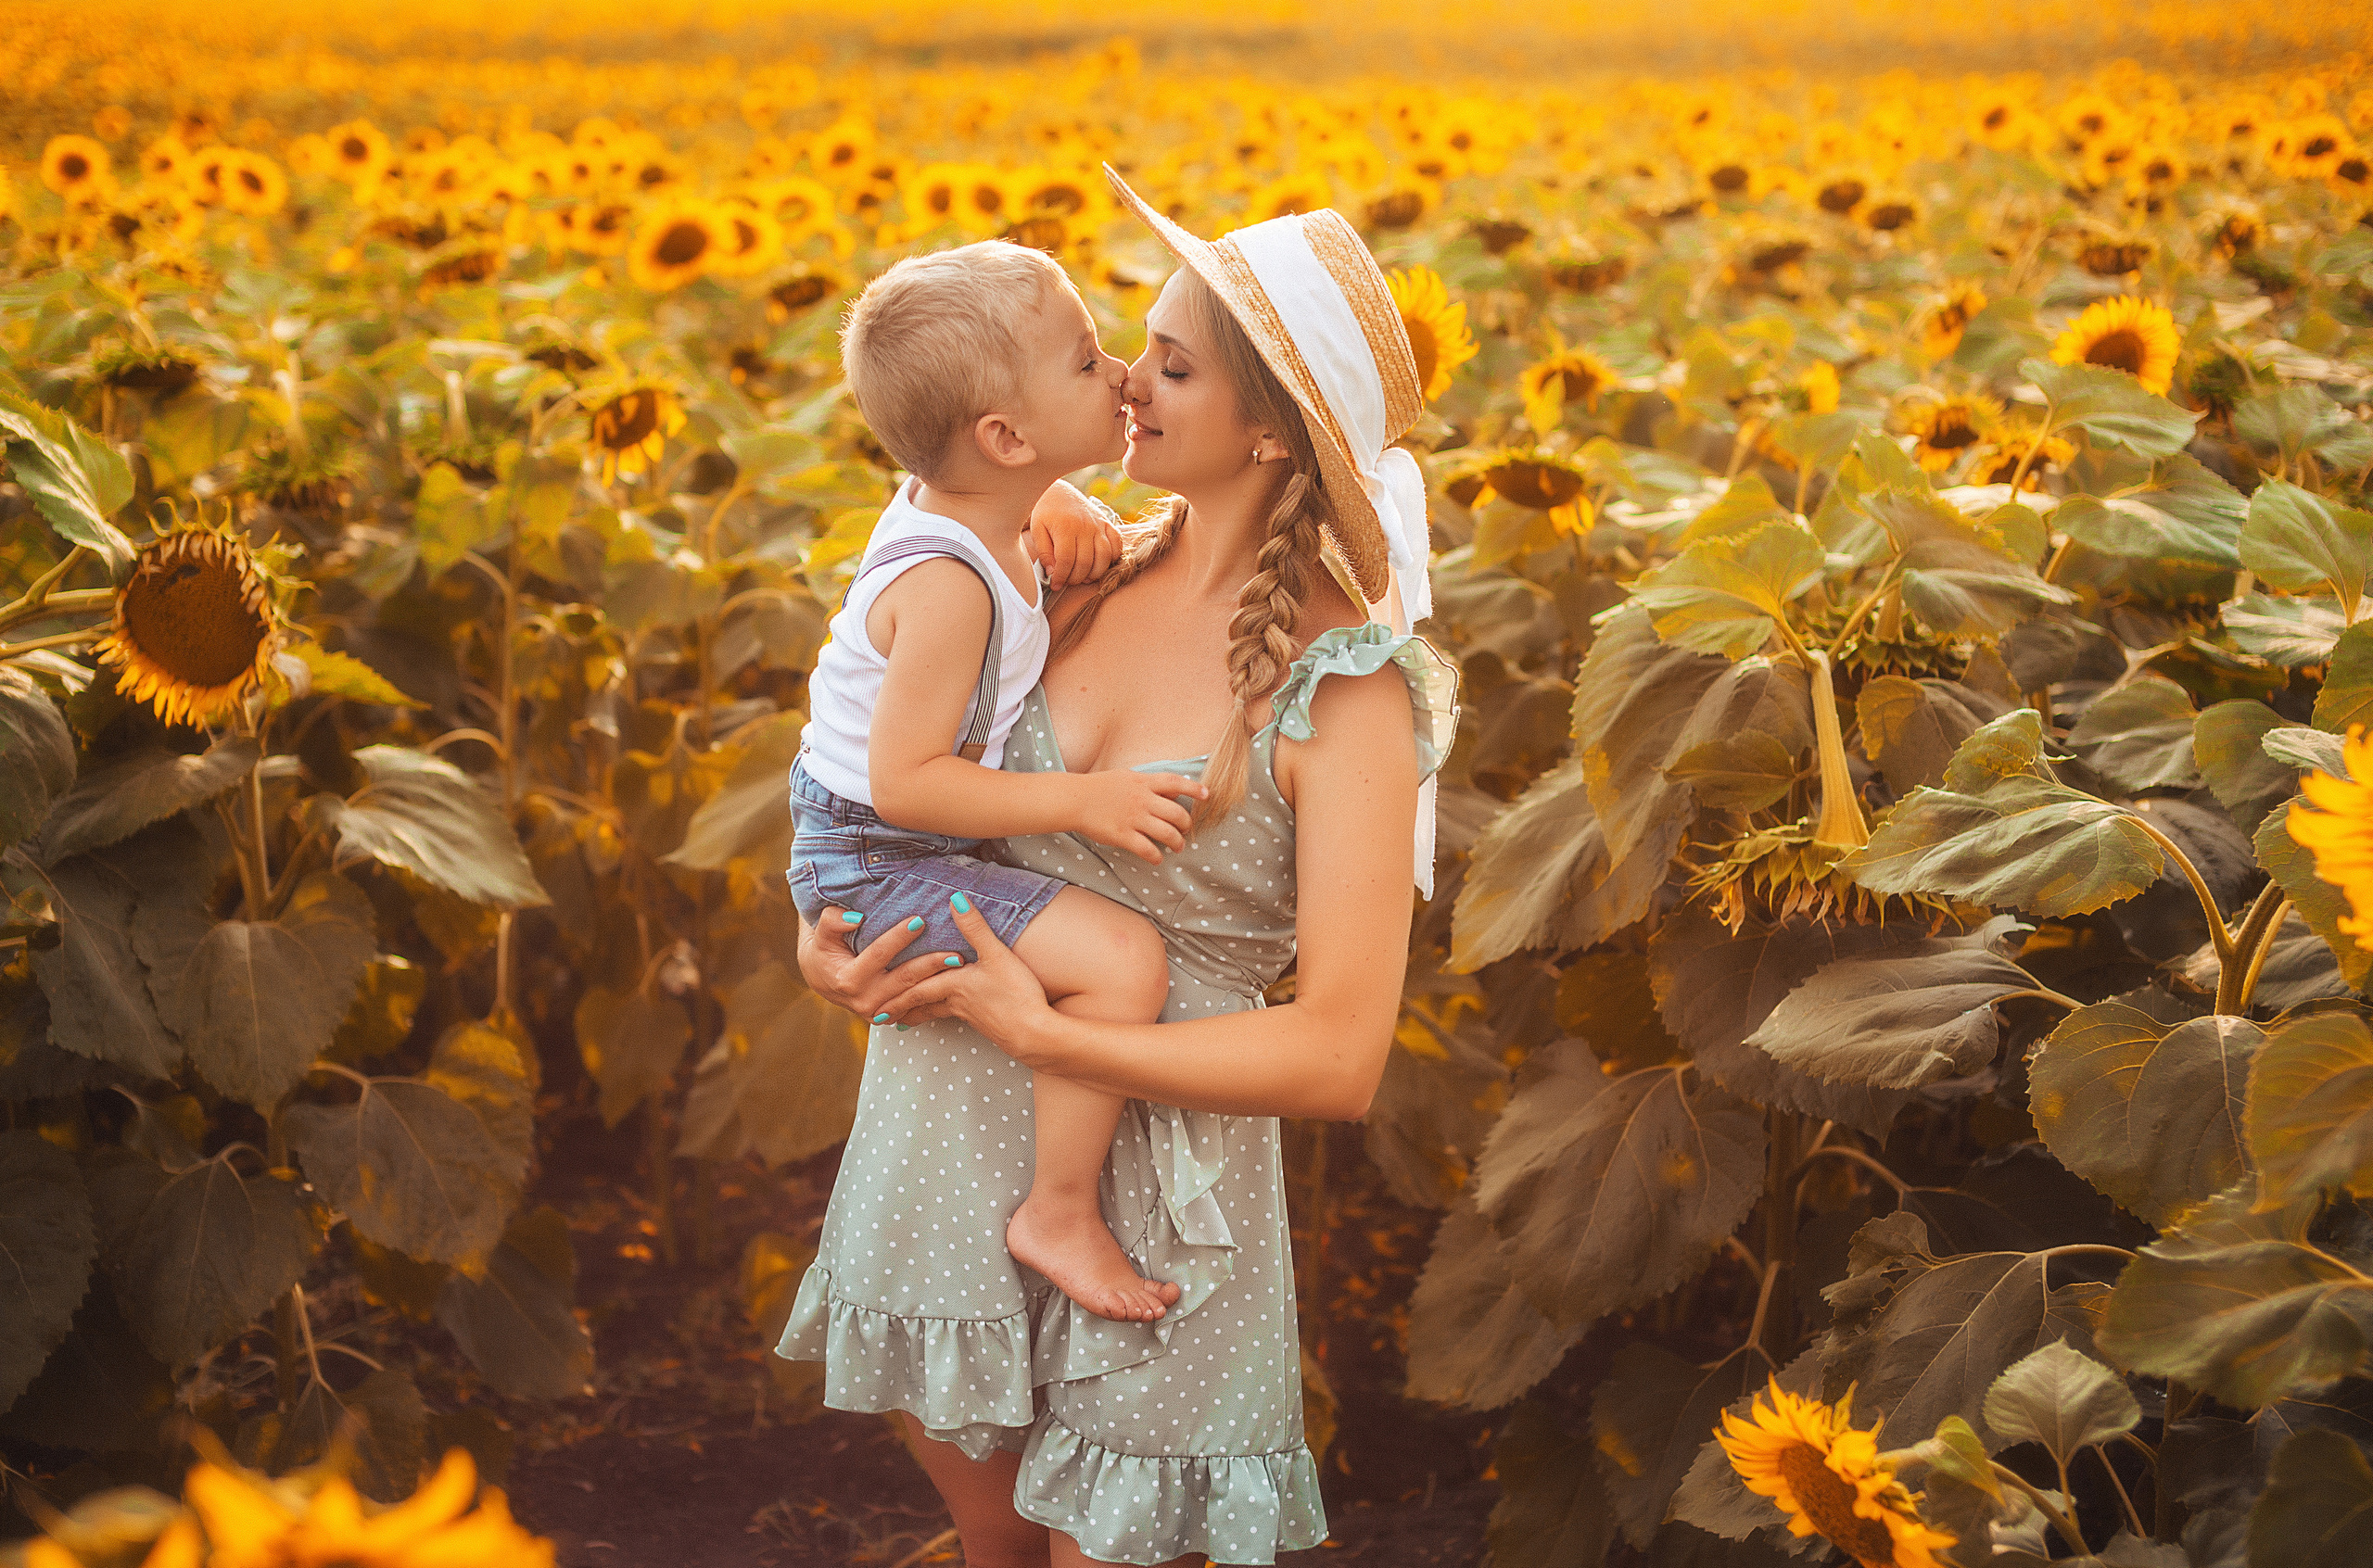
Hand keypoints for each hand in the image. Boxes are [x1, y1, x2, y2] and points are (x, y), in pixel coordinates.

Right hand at [796, 906, 960, 1021]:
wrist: (821, 977)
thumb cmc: (822, 950)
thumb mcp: (820, 934)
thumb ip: (832, 922)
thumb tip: (855, 917)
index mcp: (848, 981)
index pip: (879, 954)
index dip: (898, 937)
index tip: (919, 921)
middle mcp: (864, 1001)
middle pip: (904, 979)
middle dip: (931, 965)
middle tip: (956, 952)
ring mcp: (878, 1013)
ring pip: (915, 995)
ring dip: (939, 981)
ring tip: (961, 966)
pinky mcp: (889, 1017)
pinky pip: (915, 1006)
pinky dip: (935, 994)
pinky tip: (955, 982)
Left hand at [879, 896, 1059, 1060]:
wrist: (1035, 1034)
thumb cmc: (1016, 995)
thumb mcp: (996, 956)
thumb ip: (974, 928)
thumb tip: (955, 899)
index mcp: (954, 985)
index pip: (917, 987)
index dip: (896, 990)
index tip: (874, 999)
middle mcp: (956, 1002)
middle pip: (921, 1004)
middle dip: (899, 1008)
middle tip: (877, 1018)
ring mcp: (970, 1016)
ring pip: (935, 1014)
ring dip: (916, 1016)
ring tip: (902, 1023)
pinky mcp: (985, 1025)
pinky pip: (954, 1018)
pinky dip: (940, 1017)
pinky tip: (948, 1017)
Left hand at [1027, 480, 1123, 590]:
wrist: (1060, 491)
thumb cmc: (1046, 512)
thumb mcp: (1037, 530)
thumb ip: (1044, 552)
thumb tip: (1053, 573)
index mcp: (1065, 527)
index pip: (1066, 560)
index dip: (1061, 577)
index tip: (1055, 585)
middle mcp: (1085, 526)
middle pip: (1086, 562)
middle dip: (1076, 578)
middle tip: (1068, 582)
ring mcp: (1098, 525)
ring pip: (1104, 557)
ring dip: (1095, 573)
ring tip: (1084, 578)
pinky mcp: (1107, 523)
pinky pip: (1117, 544)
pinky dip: (1113, 558)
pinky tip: (1100, 564)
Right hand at [1074, 769, 1204, 863]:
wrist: (1075, 799)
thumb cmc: (1099, 787)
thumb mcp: (1127, 776)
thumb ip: (1148, 783)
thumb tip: (1171, 792)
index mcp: (1143, 783)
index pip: (1176, 783)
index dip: (1194, 789)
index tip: (1207, 795)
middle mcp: (1142, 800)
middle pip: (1177, 813)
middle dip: (1186, 824)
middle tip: (1185, 830)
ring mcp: (1133, 818)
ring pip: (1167, 833)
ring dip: (1177, 842)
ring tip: (1177, 846)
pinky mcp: (1123, 835)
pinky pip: (1148, 849)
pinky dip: (1157, 856)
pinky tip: (1158, 858)